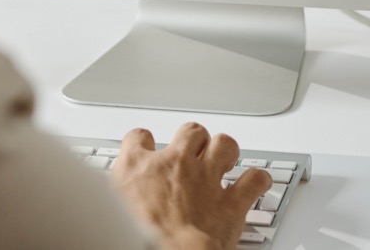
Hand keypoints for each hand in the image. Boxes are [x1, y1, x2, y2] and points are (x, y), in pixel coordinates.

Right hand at [110, 122, 272, 249]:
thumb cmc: (138, 239)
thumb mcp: (111, 208)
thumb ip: (117, 193)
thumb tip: (113, 197)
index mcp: (138, 167)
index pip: (137, 138)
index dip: (143, 141)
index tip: (145, 146)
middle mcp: (174, 165)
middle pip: (190, 131)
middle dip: (194, 139)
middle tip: (193, 150)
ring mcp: (205, 180)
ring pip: (224, 144)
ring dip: (226, 150)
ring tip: (225, 159)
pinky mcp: (230, 203)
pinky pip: (253, 180)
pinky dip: (258, 180)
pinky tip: (256, 182)